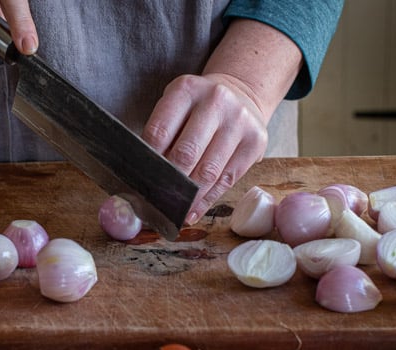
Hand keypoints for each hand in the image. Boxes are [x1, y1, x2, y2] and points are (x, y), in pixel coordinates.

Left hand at [142, 73, 268, 224]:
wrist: (240, 94)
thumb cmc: (196, 109)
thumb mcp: (175, 109)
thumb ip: (162, 136)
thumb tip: (146, 180)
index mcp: (186, 90)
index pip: (159, 132)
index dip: (147, 162)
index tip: (139, 183)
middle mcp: (215, 101)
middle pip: (186, 153)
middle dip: (169, 183)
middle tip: (155, 203)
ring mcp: (239, 121)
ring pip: (208, 171)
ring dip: (188, 198)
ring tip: (173, 213)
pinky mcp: (256, 141)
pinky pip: (227, 180)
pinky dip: (207, 201)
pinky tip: (193, 212)